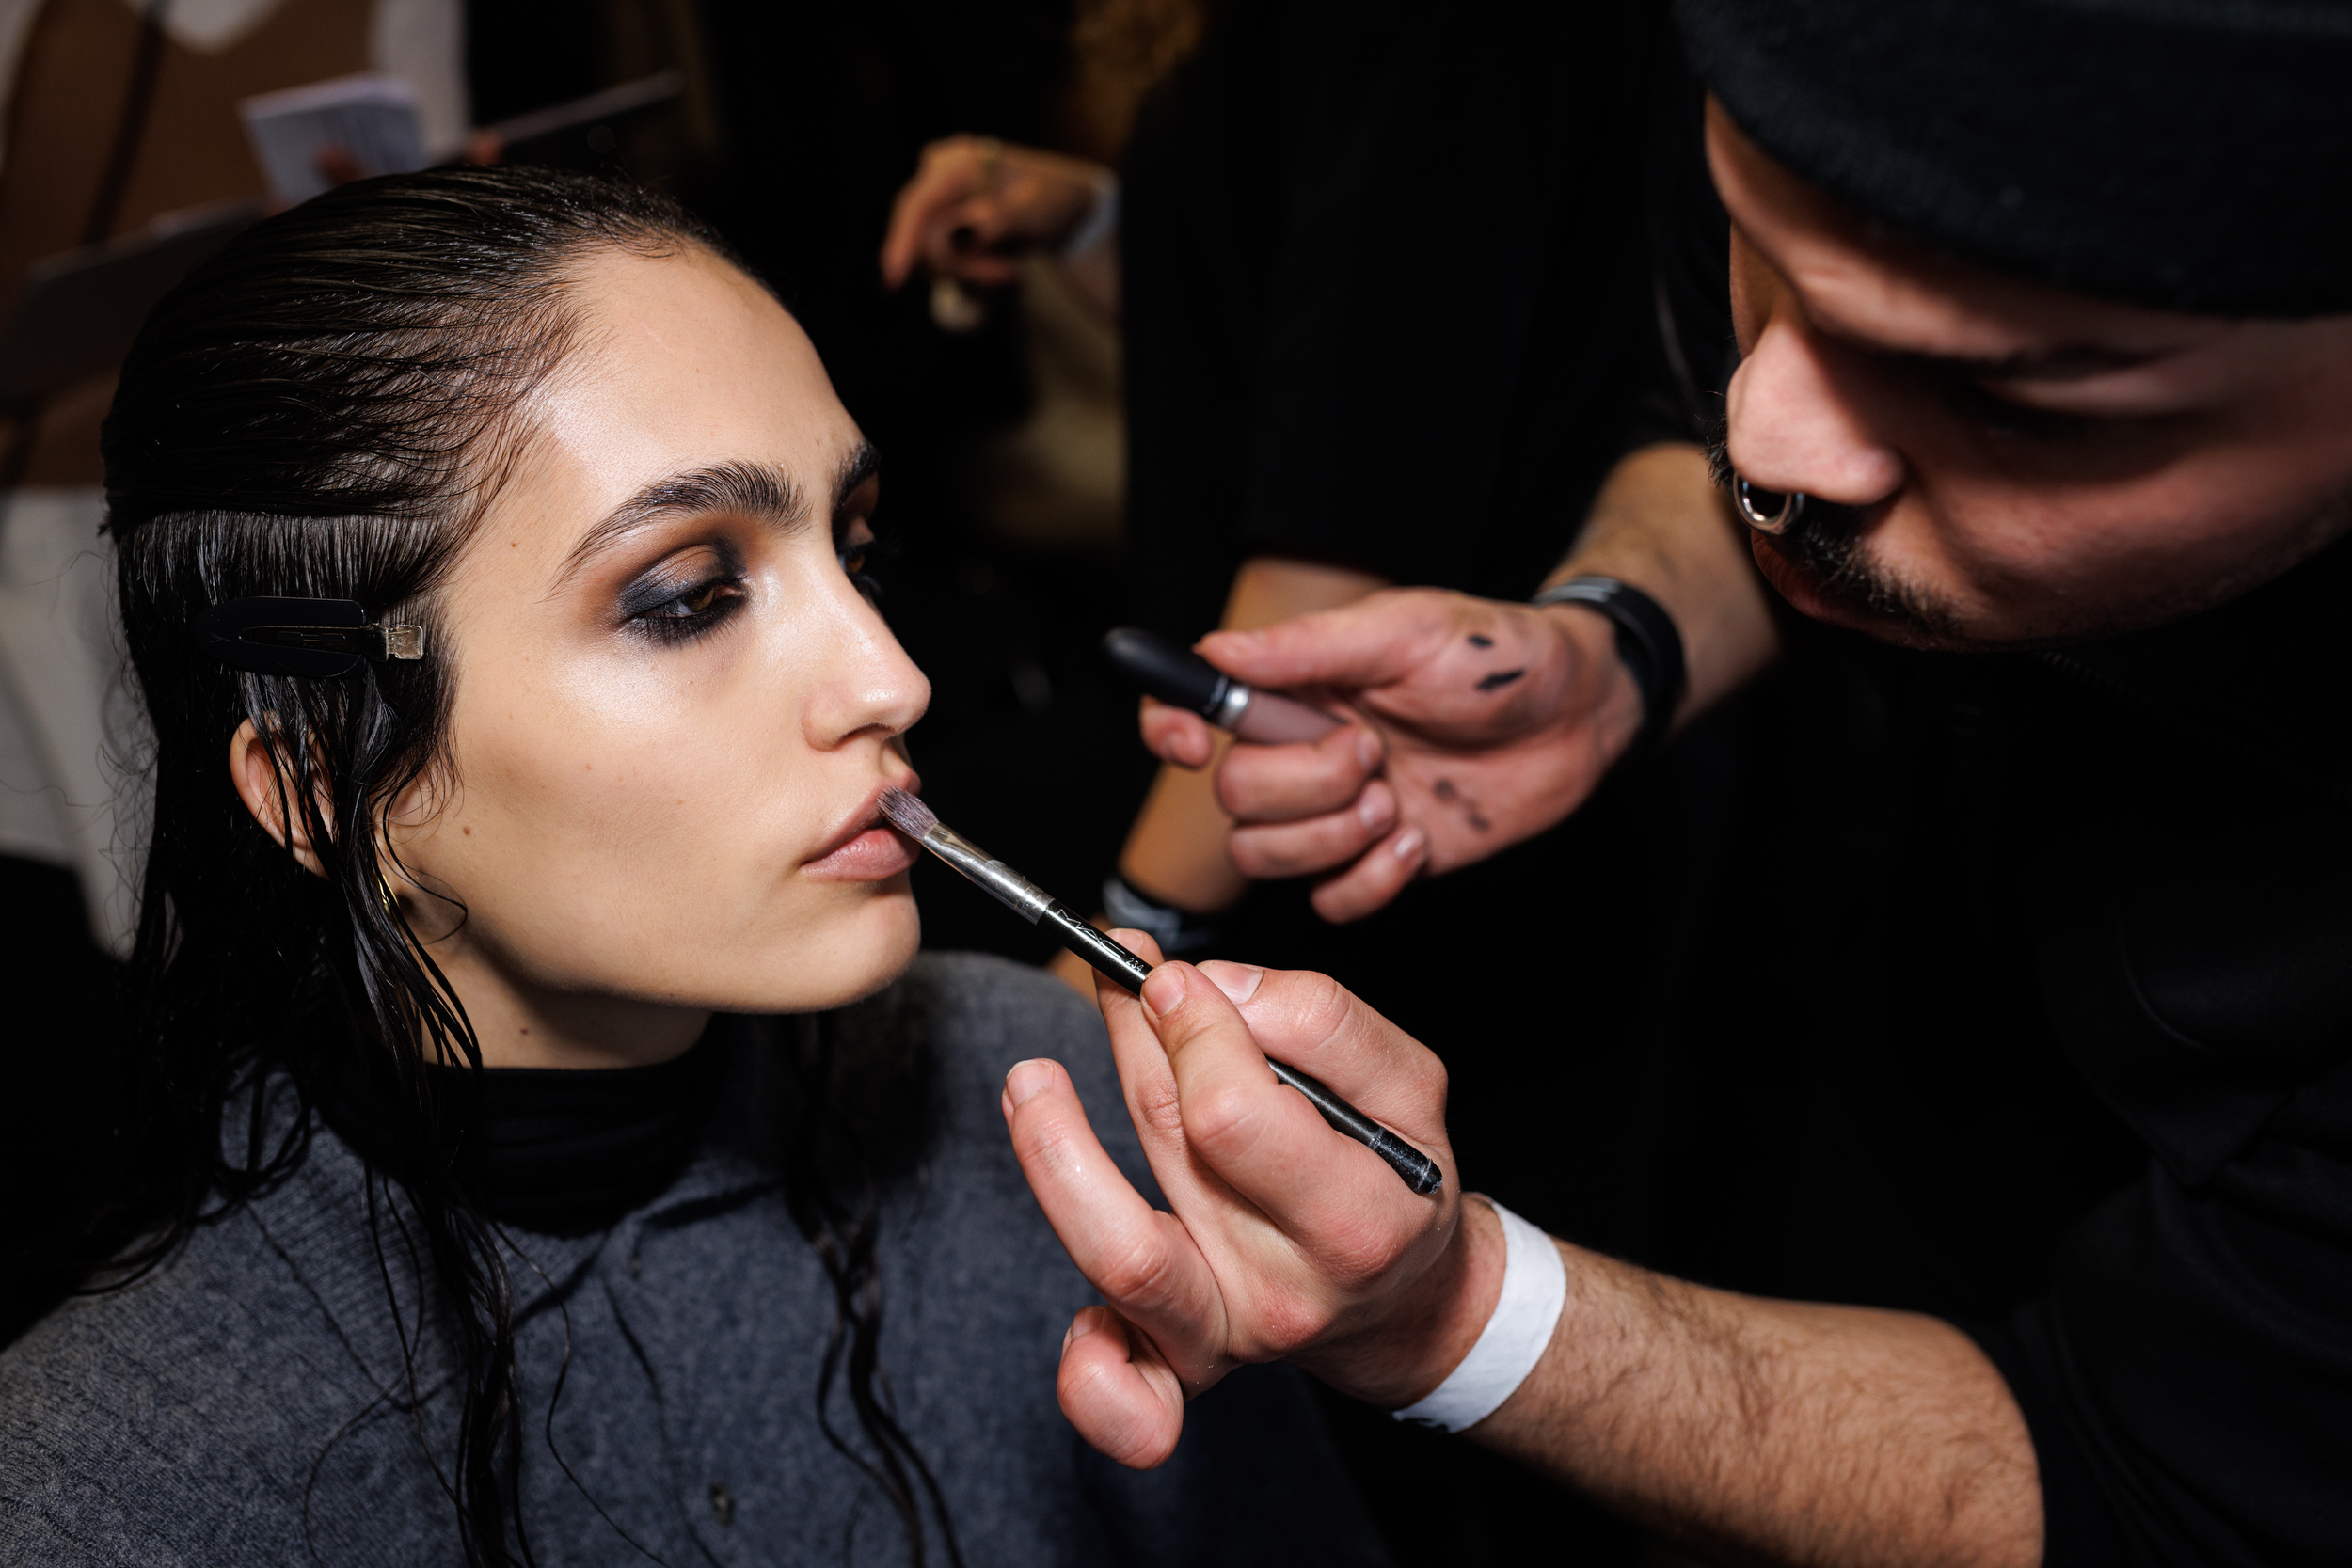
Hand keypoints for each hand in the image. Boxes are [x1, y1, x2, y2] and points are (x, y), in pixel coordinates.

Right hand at [880, 135, 1110, 290]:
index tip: (893, 279)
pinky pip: (940, 260)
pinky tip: (1000, 265)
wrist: (1059, 204)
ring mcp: (935, 197)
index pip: (919, 205)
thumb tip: (967, 230)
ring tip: (1012, 270)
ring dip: (972, 273)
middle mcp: (937, 173)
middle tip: (1012, 276)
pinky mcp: (937, 220)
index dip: (902, 242)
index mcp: (960, 162)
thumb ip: (1002, 220)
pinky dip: (971, 271)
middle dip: (965, 267)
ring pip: (932, 256)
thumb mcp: (1037, 211)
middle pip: (924, 238)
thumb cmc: (1052, 201)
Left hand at [1002, 933, 1497, 1467]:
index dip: (1192, 1030)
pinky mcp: (1180, 1364)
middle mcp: (1289, 1292)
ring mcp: (1227, 1336)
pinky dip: (1090, 1374)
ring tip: (1031, 1080)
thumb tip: (1217, 988)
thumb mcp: (1405, 1085)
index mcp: (1357, 1219)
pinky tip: (1069, 1309)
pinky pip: (1119, 1394)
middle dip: (1138, 1045)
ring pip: (1120, 1253)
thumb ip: (1325, 1021)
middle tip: (1125, 979)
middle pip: (1176, 1151)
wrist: (1407, 1302)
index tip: (1177, 978)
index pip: (1235, 1115)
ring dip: (1057, 1153)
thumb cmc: (1396, 1178)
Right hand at [1139, 588, 1643, 920]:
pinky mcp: (1378, 861)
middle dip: (1304, 785)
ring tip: (1396, 797)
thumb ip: (1305, 647)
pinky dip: (1369, 881)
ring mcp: (1338, 810)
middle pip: (1235, 799)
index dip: (1170, 728)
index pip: (1191, 705)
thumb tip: (1214, 652)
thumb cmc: (1498, 655)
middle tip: (1374, 752)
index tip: (1195, 744)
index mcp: (1296, 684)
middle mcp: (1302, 748)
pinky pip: (1331, 902)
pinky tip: (1418, 841)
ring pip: (1269, 857)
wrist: (1581, 714)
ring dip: (1333, 835)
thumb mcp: (1405, 630)